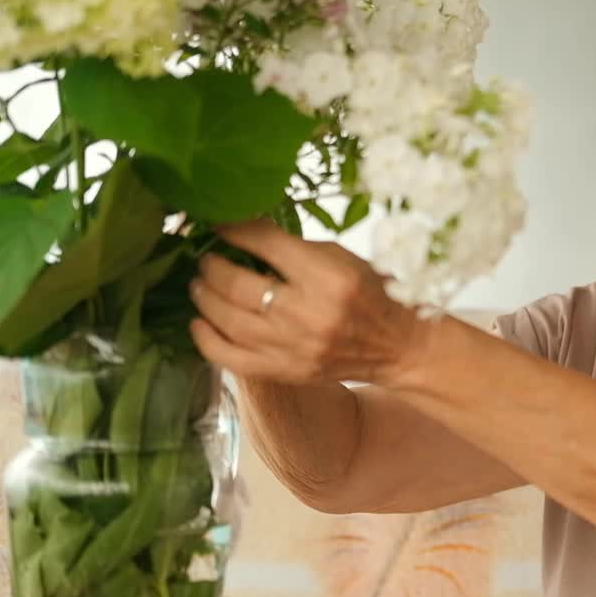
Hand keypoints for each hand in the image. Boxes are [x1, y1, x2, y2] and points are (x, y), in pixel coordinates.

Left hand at [187, 219, 422, 385]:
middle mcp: (308, 313)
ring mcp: (294, 347)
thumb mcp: (341, 258)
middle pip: (238, 285)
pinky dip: (206, 339)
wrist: (396, 346)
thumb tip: (246, 233)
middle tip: (205, 259)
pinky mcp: (286, 371)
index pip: (266, 244)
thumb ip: (295, 249)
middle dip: (212, 266)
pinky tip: (199, 322)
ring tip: (200, 284)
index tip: (218, 224)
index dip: (234, 230)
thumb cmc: (370, 294)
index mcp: (327, 276)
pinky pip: (231, 358)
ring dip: (205, 297)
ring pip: (229, 320)